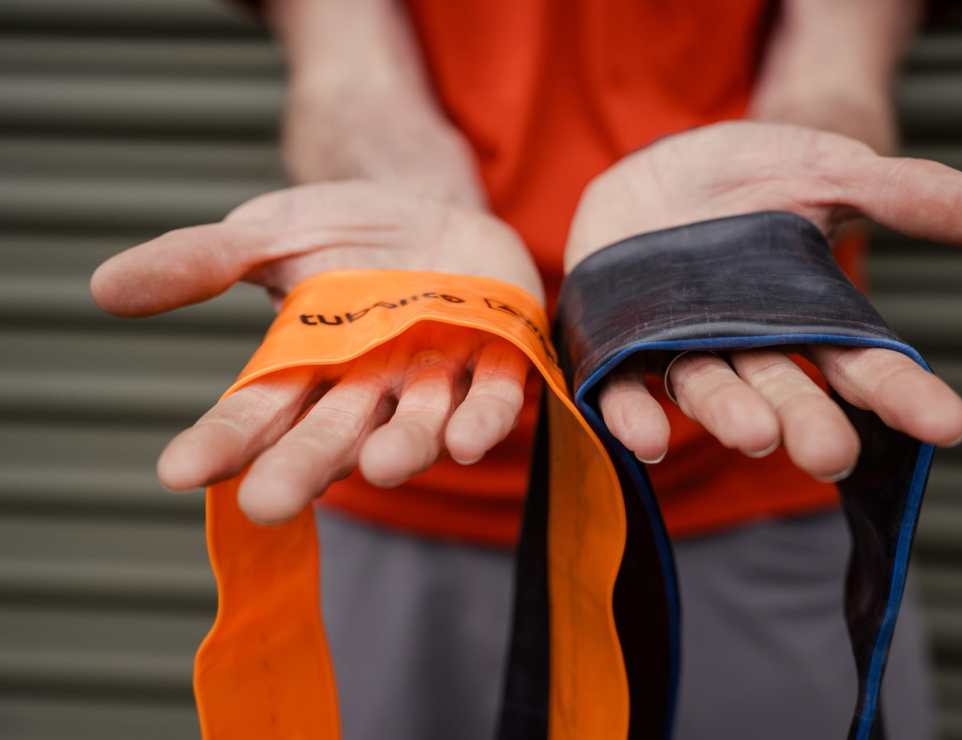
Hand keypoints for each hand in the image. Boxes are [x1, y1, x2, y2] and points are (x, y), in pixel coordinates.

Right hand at [91, 181, 542, 523]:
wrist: (431, 202)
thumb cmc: (345, 232)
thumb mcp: (270, 234)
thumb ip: (202, 261)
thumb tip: (105, 287)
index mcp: (306, 366)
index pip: (255, 412)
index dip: (221, 441)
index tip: (179, 470)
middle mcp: (368, 387)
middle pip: (331, 434)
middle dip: (302, 466)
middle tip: (269, 502)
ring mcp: (433, 378)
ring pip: (414, 426)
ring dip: (400, 449)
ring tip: (378, 465)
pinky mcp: (497, 359)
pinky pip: (493, 400)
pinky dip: (482, 421)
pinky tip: (467, 441)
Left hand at [566, 121, 961, 478]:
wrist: (662, 167)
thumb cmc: (753, 175)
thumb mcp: (830, 171)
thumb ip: (903, 194)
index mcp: (808, 318)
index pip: (863, 363)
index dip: (901, 393)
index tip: (946, 423)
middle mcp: (748, 347)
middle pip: (785, 392)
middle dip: (808, 423)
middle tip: (831, 454)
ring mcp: (683, 349)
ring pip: (709, 392)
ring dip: (729, 417)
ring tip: (753, 435)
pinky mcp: (620, 342)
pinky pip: (623, 387)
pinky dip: (632, 415)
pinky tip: (646, 439)